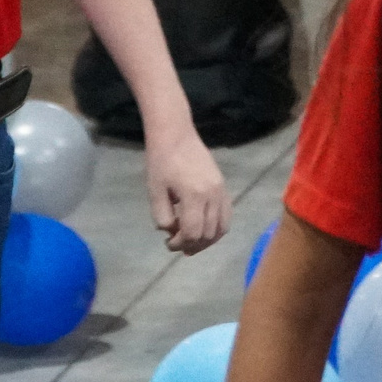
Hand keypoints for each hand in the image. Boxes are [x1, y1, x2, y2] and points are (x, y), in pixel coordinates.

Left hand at [145, 132, 230, 254]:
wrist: (176, 136)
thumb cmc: (161, 162)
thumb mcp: (154, 191)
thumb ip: (162, 216)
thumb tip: (172, 232)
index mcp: (194, 196)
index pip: (192, 233)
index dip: (180, 244)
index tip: (168, 243)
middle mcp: (212, 196)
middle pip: (208, 234)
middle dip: (192, 244)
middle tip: (177, 245)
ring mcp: (221, 191)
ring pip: (221, 228)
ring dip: (207, 240)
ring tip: (192, 243)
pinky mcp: (223, 187)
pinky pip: (226, 216)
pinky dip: (217, 228)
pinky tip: (204, 230)